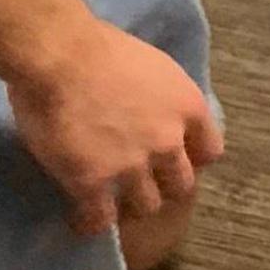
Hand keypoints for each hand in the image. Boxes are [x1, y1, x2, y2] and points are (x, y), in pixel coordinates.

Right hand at [8, 13, 222, 239]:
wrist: (60, 54)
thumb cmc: (100, 47)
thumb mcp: (154, 66)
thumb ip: (162, 98)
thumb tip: (154, 111)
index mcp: (187, 108)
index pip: (210, 151)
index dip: (191, 159)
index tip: (174, 161)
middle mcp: (168, 142)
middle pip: (181, 185)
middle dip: (163, 186)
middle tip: (140, 184)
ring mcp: (133, 166)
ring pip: (146, 206)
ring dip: (130, 205)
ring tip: (110, 203)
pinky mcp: (93, 183)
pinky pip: (100, 219)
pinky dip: (91, 222)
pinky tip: (81, 220)